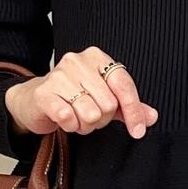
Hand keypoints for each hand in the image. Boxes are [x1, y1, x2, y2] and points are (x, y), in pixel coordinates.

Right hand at [5, 47, 158, 138]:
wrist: (35, 99)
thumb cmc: (73, 96)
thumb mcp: (104, 98)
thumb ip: (128, 106)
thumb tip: (152, 117)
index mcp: (97, 57)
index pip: (124, 85)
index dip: (134, 111)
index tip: (138, 131)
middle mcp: (77, 61)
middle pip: (108, 104)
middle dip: (102, 119)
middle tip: (90, 116)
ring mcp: (59, 76)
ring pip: (90, 114)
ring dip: (86, 125)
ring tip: (77, 117)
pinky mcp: (44, 93)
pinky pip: (69, 119)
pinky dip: (70, 126)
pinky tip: (65, 119)